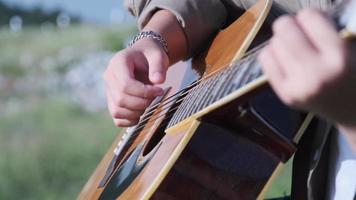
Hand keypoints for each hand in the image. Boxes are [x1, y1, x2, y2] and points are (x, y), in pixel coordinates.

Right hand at [103, 38, 168, 126]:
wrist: (144, 56)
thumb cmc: (150, 55)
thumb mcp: (157, 55)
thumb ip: (158, 67)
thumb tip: (158, 81)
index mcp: (118, 63)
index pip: (125, 84)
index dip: (144, 92)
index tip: (159, 91)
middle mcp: (109, 77)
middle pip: (121, 99)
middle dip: (142, 103)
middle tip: (156, 97)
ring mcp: (109, 90)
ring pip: (117, 110)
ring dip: (137, 112)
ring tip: (149, 102)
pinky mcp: (112, 101)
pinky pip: (117, 118)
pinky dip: (130, 120)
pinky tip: (142, 112)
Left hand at [259, 9, 355, 130]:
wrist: (351, 109)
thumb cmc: (351, 73)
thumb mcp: (350, 48)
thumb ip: (329, 29)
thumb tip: (301, 16)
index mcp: (339, 57)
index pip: (309, 17)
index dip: (310, 17)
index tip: (314, 24)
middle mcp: (316, 73)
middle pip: (284, 29)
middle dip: (291, 25)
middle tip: (299, 33)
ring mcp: (297, 86)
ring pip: (273, 43)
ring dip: (282, 42)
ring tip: (295, 50)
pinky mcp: (285, 94)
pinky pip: (265, 59)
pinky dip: (273, 54)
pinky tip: (285, 60)